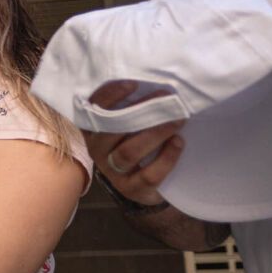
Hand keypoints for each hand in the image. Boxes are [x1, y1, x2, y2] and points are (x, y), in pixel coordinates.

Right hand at [82, 80, 185, 204]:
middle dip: (141, 112)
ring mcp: (113, 171)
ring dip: (155, 134)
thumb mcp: (126, 126)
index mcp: (93, 131)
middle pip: (113, 130)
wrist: (144, 186)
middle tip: (166, 99)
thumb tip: (153, 86)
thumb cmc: (135, 144)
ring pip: (129, 152)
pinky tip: (178, 142)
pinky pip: (149, 174)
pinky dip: (166, 157)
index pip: (93, 110)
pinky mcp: (132, 188)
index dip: (110, 95)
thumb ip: (128, 110)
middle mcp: (97, 150)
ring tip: (177, 120)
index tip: (133, 84)